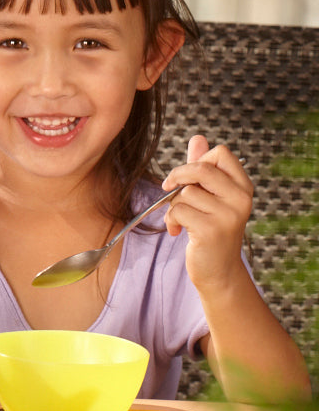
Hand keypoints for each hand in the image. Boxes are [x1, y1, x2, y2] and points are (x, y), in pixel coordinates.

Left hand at [162, 135, 252, 290]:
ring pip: (185, 192)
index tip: (187, 175)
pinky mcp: (212, 230)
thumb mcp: (209, 197)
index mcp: (243, 186)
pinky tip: (177, 231)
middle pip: (201, 168)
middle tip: (168, 188)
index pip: (221, 153)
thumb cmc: (210, 230)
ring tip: (180, 220)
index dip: (198, 160)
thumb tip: (197, 138)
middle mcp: (241, 199)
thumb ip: (203, 168)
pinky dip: (171, 220)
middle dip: (178, 176)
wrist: (218, 271)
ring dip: (173, 205)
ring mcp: (228, 215)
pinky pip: (178, 211)